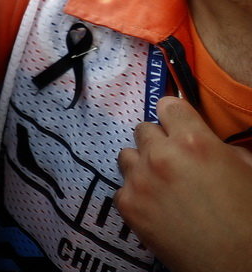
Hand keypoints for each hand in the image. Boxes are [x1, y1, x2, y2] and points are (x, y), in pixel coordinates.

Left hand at [115, 95, 251, 269]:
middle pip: (144, 129)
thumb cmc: (247, 219)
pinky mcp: (127, 206)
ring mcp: (140, 181)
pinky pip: (122, 187)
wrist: (235, 264)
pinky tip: (157, 206)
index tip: (177, 125)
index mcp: (194, 142)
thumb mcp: (247, 170)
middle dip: (159, 141)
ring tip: (163, 182)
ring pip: (127, 155)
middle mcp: (161, 156)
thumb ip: (219, 147)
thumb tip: (205, 140)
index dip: (175, 116)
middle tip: (175, 160)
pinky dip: (136, 193)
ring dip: (142, 164)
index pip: (168, 105)